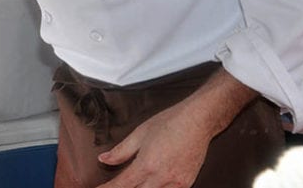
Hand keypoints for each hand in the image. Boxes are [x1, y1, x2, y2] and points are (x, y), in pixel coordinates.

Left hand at [95, 101, 211, 187]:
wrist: (198, 121)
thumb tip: (104, 159)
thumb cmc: (170, 123)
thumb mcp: (139, 134)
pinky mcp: (186, 185)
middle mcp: (161, 178)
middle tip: (116, 185)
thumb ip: (120, 151)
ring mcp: (175, 184)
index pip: (121, 185)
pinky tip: (151, 185)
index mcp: (146, 165)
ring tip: (134, 183)